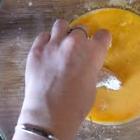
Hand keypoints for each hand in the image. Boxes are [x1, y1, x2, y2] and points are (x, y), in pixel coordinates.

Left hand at [18, 19, 110, 139]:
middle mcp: (74, 43)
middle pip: (81, 29)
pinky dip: (47, 41)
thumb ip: (90, 68)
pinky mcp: (36, 49)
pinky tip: (47, 53)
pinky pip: (43, 36)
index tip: (98, 46)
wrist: (49, 114)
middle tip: (77, 52)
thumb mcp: (92, 85)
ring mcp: (53, 44)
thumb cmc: (76, 105)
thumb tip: (86, 65)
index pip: (103, 34)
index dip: (101, 41)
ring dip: (64, 33)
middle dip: (81, 39)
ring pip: (61, 25)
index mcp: (93, 52)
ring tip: (61, 46)